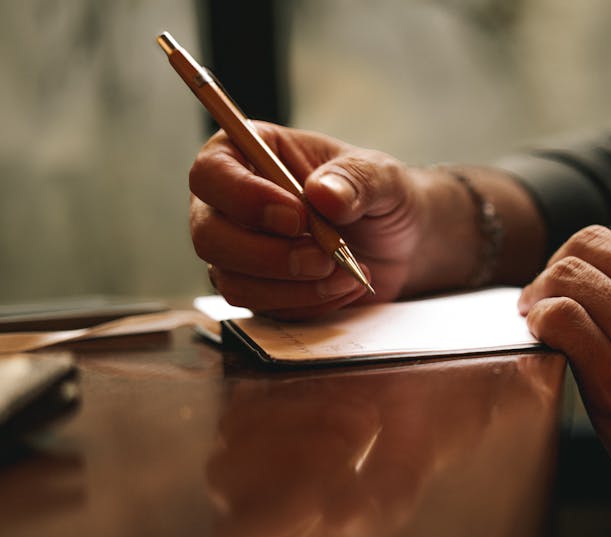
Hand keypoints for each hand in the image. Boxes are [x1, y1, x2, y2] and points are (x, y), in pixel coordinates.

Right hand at [189, 123, 423, 318]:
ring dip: (293, 286)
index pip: (212, 173)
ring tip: (345, 272)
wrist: (400, 242)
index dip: (244, 198)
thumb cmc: (380, 195)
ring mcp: (238, 251)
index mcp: (249, 154)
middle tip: (324, 257)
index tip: (297, 217)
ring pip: (233, 281)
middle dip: (269, 256)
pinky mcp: (258, 289)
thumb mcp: (382, 176)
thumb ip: (356, 179)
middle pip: (210, 236)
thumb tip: (323, 194)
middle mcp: (231, 204)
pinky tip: (344, 286)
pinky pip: (265, 309)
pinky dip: (308, 303)